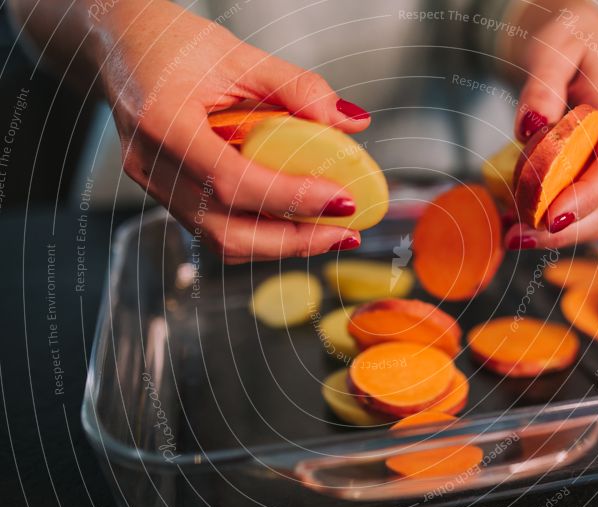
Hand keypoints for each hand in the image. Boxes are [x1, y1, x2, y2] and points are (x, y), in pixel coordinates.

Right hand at [95, 1, 370, 261]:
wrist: (119, 45)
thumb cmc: (171, 44)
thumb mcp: (240, 55)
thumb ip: (298, 88)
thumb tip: (352, 123)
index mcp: (164, 123)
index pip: (232, 180)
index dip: (291, 198)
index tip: (340, 199)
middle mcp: (152, 164)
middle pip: (226, 230)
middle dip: (293, 241)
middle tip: (343, 233)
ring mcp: (154, 185)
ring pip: (220, 241)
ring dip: (280, 245)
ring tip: (327, 233)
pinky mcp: (163, 195)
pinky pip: (214, 230)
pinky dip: (259, 234)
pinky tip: (293, 223)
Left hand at [507, 2, 597, 249]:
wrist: (569, 37)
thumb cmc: (564, 37)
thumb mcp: (551, 48)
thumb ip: (542, 85)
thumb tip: (531, 126)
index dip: (587, 197)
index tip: (551, 217)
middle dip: (566, 231)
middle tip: (518, 236)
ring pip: (595, 216)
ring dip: (556, 235)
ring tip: (512, 235)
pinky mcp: (584, 172)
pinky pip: (575, 208)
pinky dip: (547, 224)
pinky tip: (514, 222)